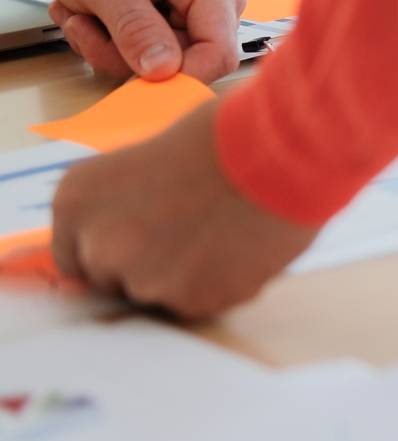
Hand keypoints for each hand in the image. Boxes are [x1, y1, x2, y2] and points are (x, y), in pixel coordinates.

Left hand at [6, 0, 244, 81]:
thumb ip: (134, 26)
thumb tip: (164, 70)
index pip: (219, 52)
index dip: (182, 75)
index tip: (135, 77)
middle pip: (189, 63)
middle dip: (129, 57)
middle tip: (84, 27)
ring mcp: (198, 13)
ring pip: (166, 66)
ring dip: (113, 52)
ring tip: (84, 17)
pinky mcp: (179, 25)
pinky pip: (153, 60)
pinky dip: (115, 49)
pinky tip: (96, 20)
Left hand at [51, 103, 317, 318]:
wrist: (279, 150)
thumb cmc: (222, 136)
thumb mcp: (147, 159)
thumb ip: (125, 204)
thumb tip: (131, 237)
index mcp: (76, 201)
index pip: (74, 257)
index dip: (114, 248)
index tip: (142, 242)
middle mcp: (100, 245)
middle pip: (114, 280)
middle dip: (149, 263)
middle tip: (193, 232)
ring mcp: (144, 279)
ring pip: (160, 295)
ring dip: (187, 276)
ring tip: (224, 234)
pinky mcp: (193, 302)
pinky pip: (201, 304)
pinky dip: (220, 284)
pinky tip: (242, 247)